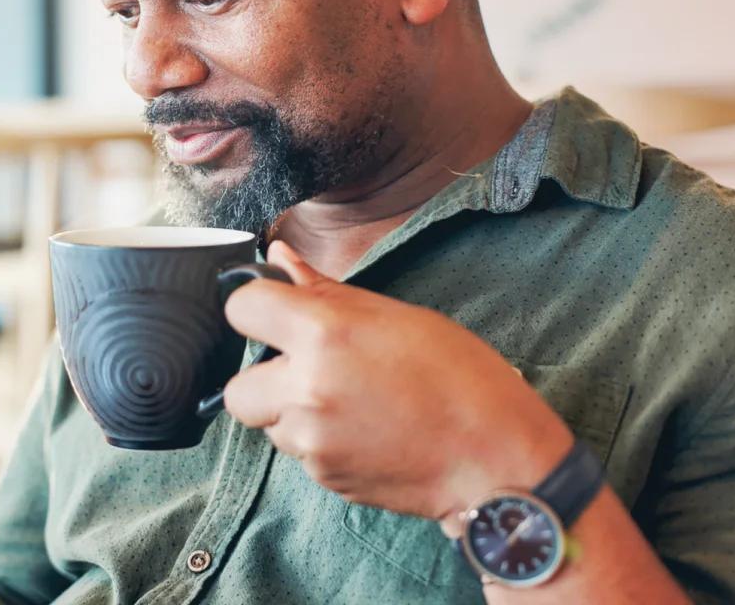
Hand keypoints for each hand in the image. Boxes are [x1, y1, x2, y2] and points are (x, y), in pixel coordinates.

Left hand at [222, 241, 572, 521]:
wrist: (496, 459)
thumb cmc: (460, 378)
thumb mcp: (396, 315)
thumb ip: (324, 291)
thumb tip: (280, 258)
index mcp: (325, 334)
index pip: (241, 309)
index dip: (255, 308)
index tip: (274, 313)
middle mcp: (307, 388)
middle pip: (237, 387)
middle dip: (265, 377)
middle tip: (309, 369)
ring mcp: (312, 440)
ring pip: (268, 423)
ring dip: (292, 411)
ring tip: (349, 401)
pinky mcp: (324, 477)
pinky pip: (299, 452)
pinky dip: (319, 441)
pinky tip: (364, 430)